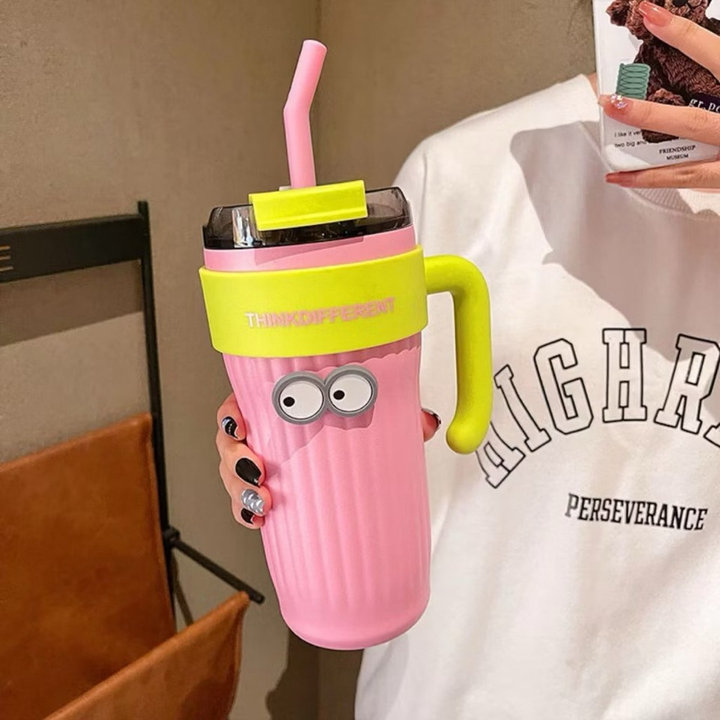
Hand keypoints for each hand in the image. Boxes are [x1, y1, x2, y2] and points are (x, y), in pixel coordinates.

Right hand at [216, 394, 440, 529]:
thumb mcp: (378, 415)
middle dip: (234, 458)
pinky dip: (247, 513)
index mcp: (281, 405)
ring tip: (262, 502)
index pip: (242, 402)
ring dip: (240, 490)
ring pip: (233, 475)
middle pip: (230, 442)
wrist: (360, 461)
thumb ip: (402, 414)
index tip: (241, 425)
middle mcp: (267, 434)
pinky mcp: (270, 493)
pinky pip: (246, 504)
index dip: (232, 414)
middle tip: (257, 469)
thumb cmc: (358, 424)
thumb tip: (426, 423)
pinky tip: (259, 521)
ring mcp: (264, 465)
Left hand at [599, 0, 719, 188]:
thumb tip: (704, 51)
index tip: (653, 14)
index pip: (717, 55)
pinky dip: (647, 178)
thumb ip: (717, 66)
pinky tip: (619, 176)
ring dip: (645, 130)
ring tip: (613, 116)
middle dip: (647, 108)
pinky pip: (682, 178)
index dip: (683, 35)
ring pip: (683, 147)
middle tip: (612, 98)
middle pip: (690, 116)